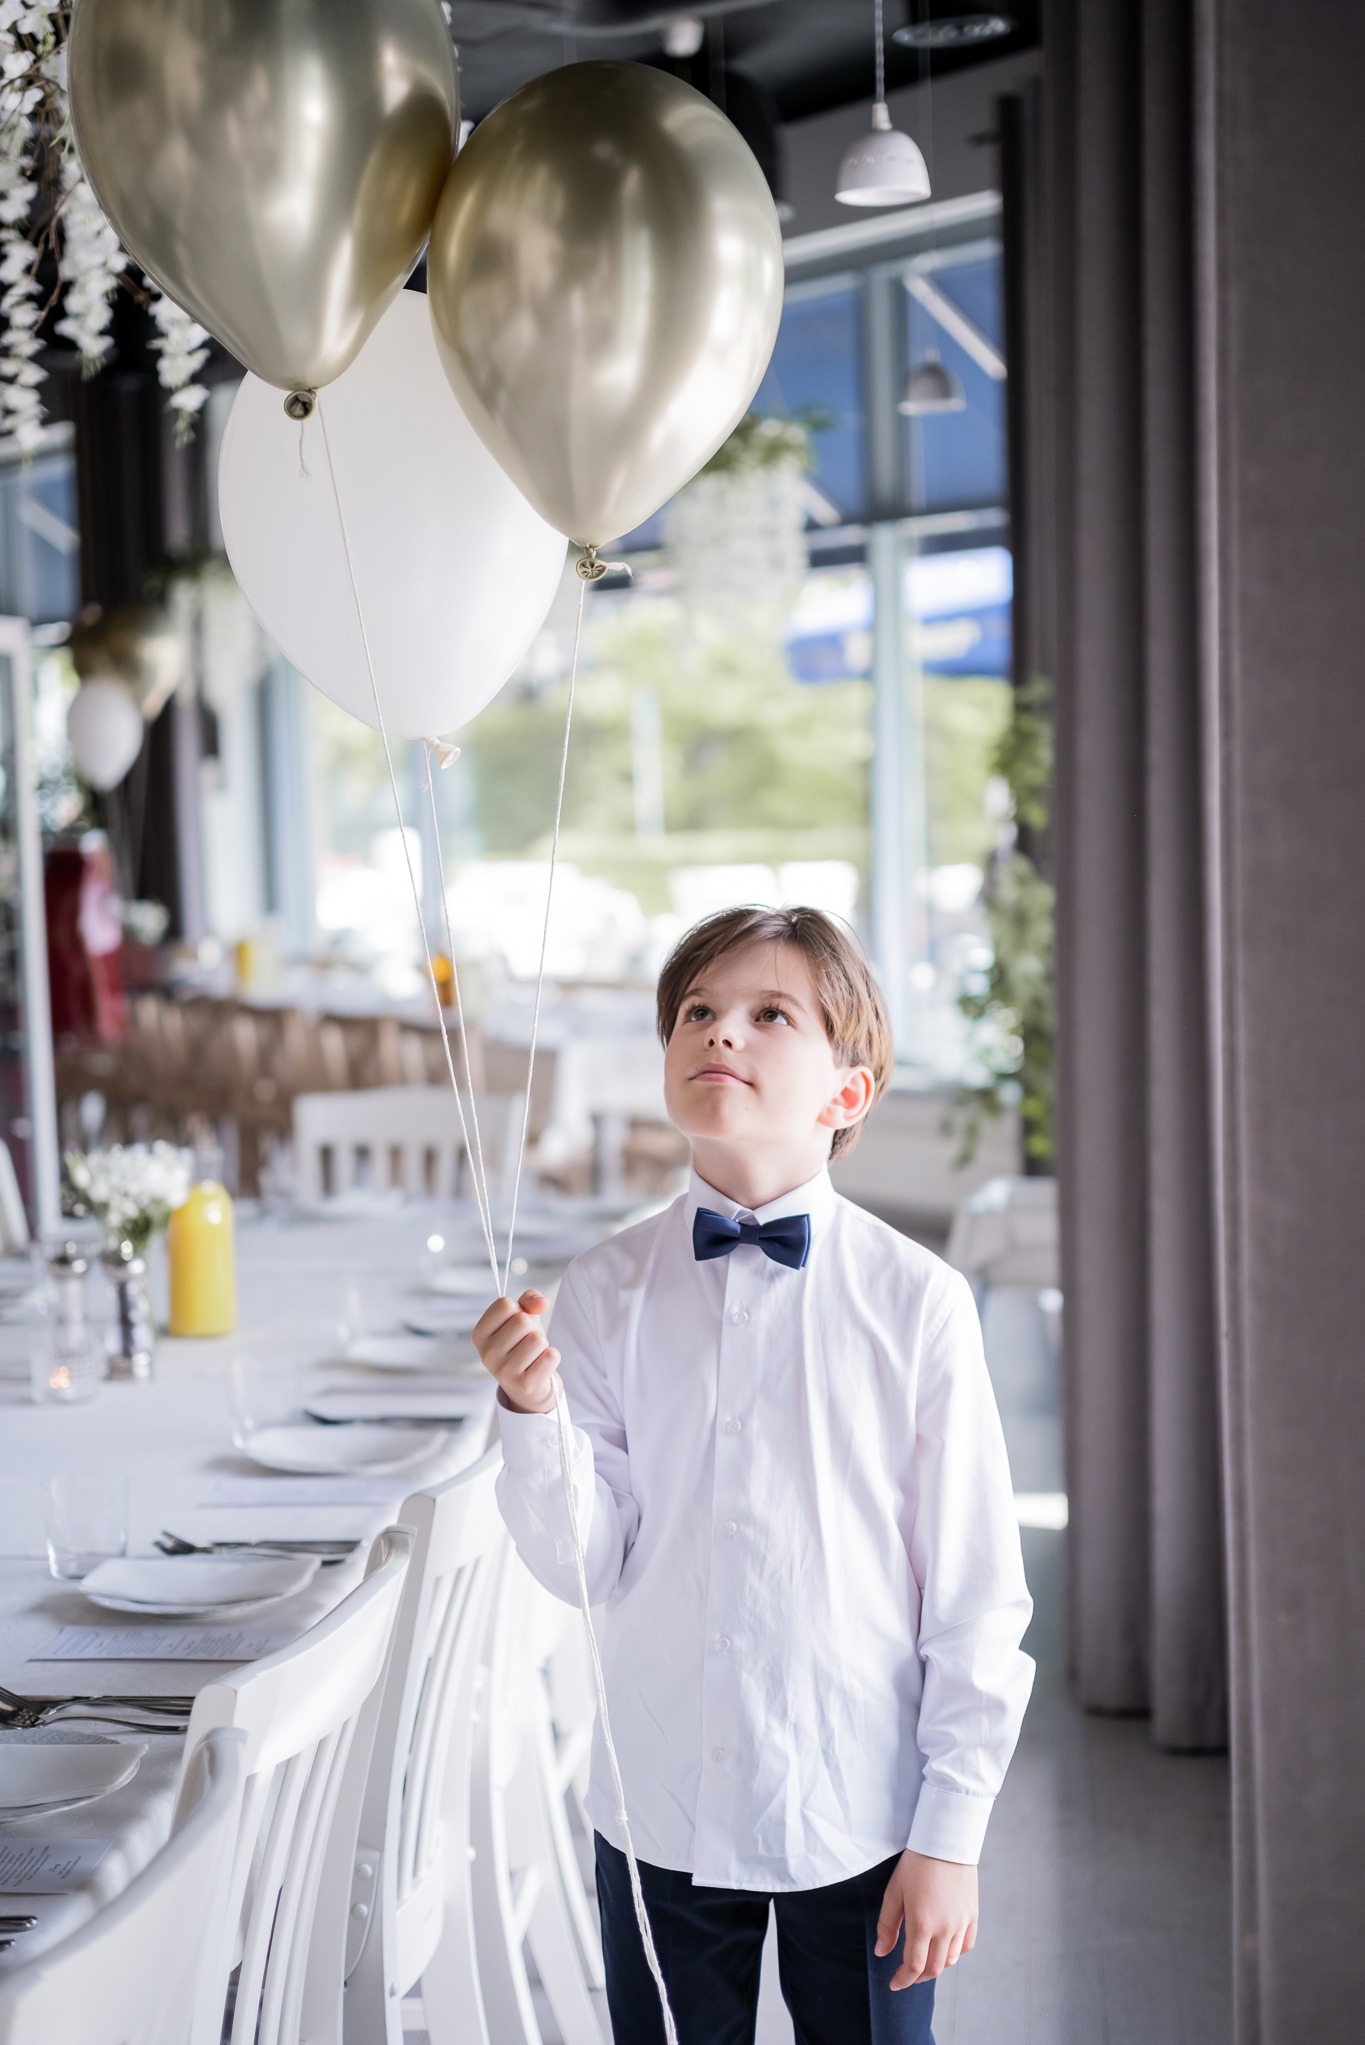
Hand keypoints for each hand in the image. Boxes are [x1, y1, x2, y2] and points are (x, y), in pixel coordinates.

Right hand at [472, 1289, 559, 1414]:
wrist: (529, 1388)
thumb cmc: (523, 1346)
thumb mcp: (522, 1318)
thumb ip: (529, 1300)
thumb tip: (541, 1303)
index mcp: (480, 1334)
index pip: (505, 1305)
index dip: (519, 1310)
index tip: (516, 1325)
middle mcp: (486, 1354)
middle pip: (522, 1321)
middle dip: (533, 1328)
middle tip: (527, 1343)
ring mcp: (504, 1371)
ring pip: (537, 1339)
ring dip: (543, 1345)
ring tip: (534, 1356)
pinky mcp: (524, 1384)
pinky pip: (550, 1356)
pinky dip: (552, 1357)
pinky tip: (541, 1366)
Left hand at [875, 1848, 977, 1988]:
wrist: (945, 1842)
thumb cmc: (915, 1864)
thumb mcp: (894, 1892)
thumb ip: (887, 1925)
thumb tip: (881, 1953)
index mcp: (922, 1924)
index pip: (914, 1967)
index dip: (903, 1980)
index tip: (894, 1984)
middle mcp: (944, 1929)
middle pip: (933, 1969)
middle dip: (918, 1977)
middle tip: (907, 1974)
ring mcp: (961, 1923)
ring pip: (950, 1960)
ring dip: (935, 1965)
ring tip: (924, 1959)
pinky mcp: (972, 1915)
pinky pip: (966, 1945)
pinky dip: (955, 1953)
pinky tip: (945, 1947)